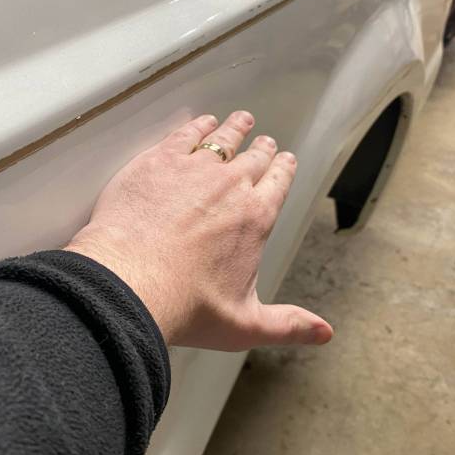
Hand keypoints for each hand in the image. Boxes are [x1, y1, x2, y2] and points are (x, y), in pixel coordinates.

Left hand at [65, 111, 332, 350]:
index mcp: (255, 218)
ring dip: (233, 129)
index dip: (283, 169)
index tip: (284, 160)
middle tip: (263, 141)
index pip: (278, 183)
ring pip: (221, 140)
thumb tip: (323, 333)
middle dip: (261, 149)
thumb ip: (287, 325)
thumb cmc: (185, 305)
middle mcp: (230, 186)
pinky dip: (196, 126)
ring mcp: (193, 169)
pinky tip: (199, 123)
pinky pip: (184, 135)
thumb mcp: (244, 324)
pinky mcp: (158, 162)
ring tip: (240, 120)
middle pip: (252, 158)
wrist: (131, 283)